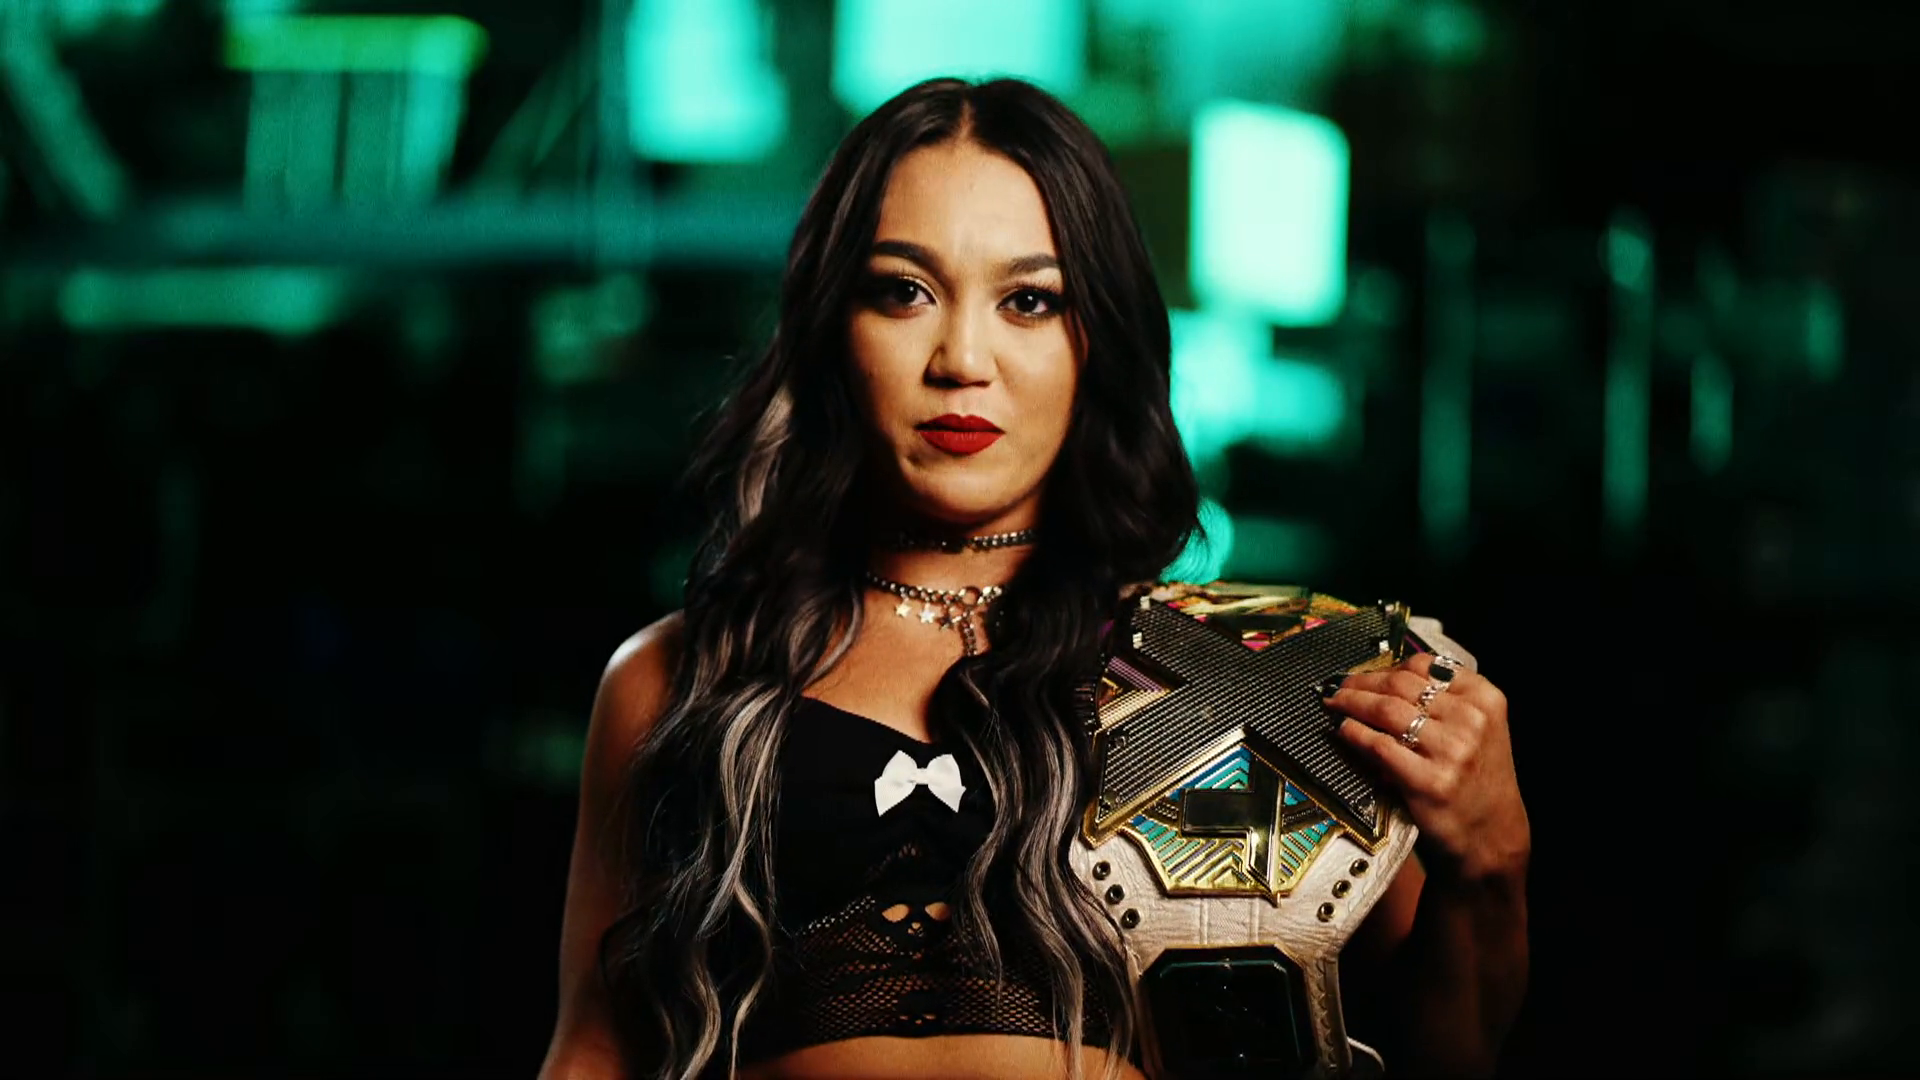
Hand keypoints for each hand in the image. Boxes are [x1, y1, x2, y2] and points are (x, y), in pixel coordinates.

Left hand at [1324, 653, 1529, 883]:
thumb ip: (1444, 699)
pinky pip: (1378, 745)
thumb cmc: (1477, 778)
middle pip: (1400, 684)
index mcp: (1485, 699)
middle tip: (1339, 685)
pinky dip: (1354, 733)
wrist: (1491, 833)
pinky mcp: (1427, 780)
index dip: (1387, 666)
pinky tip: (1342, 730)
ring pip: (1386, 710)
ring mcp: (1451, 751)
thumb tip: (1384, 676)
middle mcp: (1471, 720)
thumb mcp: (1478, 728)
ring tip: (1334, 703)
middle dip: (1362, 682)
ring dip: (1351, 702)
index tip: (1366, 672)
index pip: (1424, 666)